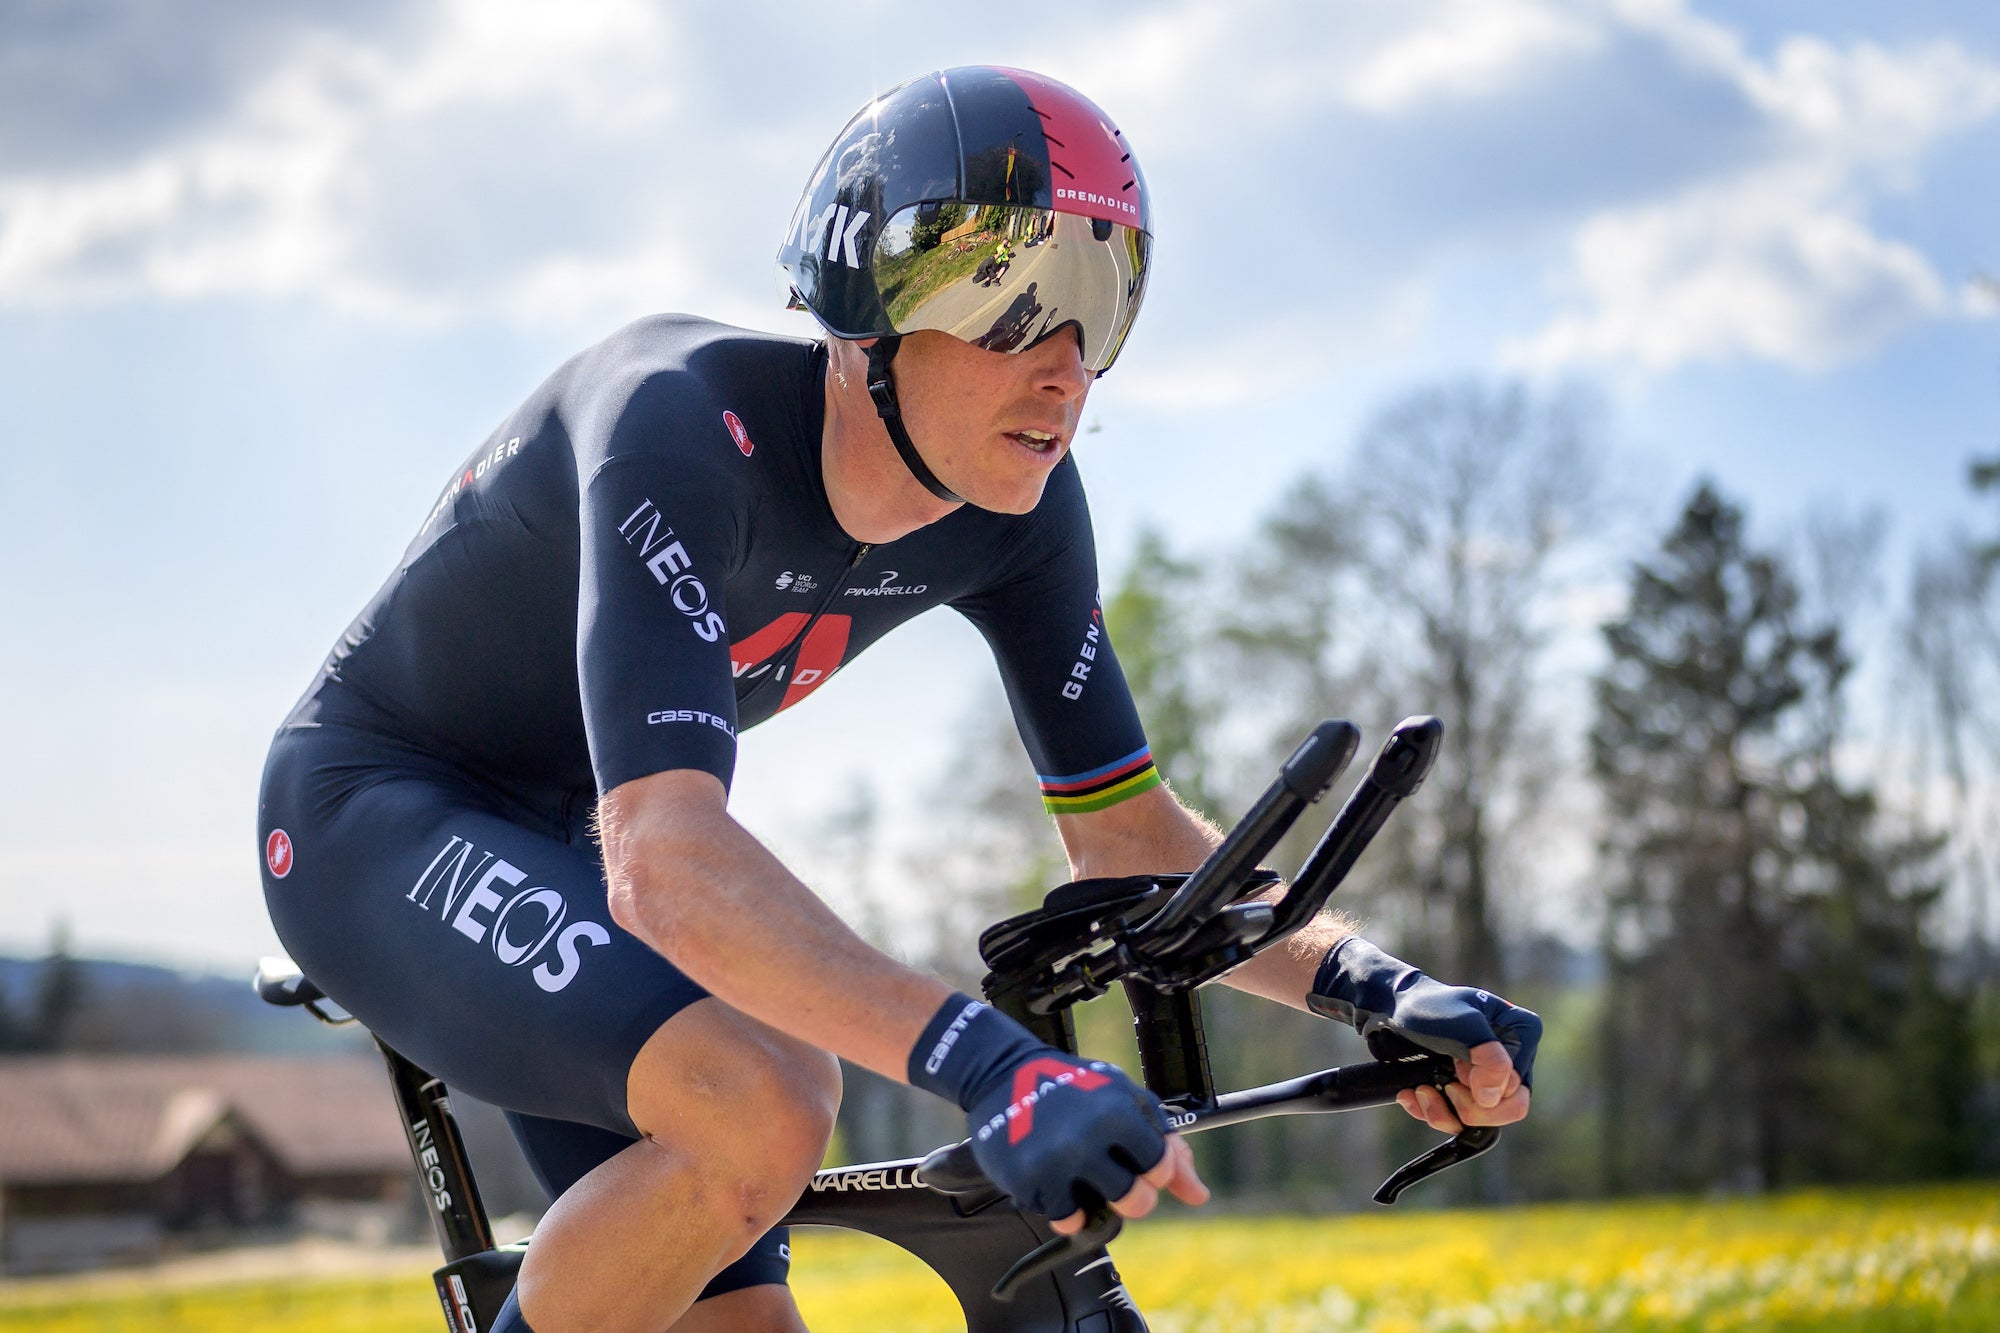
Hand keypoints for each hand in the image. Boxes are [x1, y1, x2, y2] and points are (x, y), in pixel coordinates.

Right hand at [963, 1050, 1207, 1225]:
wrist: (1003, 1075)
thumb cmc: (1074, 1086)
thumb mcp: (1124, 1099)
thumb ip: (1164, 1143)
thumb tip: (1199, 1195)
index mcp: (1118, 1113)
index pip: (1162, 1168)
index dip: (1154, 1169)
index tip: (1138, 1158)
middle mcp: (1087, 1141)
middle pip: (1137, 1202)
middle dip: (1132, 1195)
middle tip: (1113, 1176)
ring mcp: (1055, 1164)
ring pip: (1098, 1216)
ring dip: (1095, 1202)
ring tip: (1081, 1174)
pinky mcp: (1027, 1181)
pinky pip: (1063, 1218)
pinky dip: (1065, 1207)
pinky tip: (1056, 1178)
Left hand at [1309, 937, 1541, 1133]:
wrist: (1390, 1011)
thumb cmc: (1426, 1008)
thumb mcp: (1460, 1024)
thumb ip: (1488, 1056)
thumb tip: (1493, 1098)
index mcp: (1522, 1033)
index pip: (1518, 1086)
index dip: (1486, 1087)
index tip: (1457, 1066)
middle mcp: (1511, 1058)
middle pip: (1508, 1109)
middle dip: (1469, 1106)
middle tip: (1445, 1085)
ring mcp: (1489, 1077)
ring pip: (1481, 1121)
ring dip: (1447, 1113)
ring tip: (1421, 1091)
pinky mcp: (1466, 1091)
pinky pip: (1459, 1120)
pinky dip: (1434, 1113)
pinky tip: (1413, 1095)